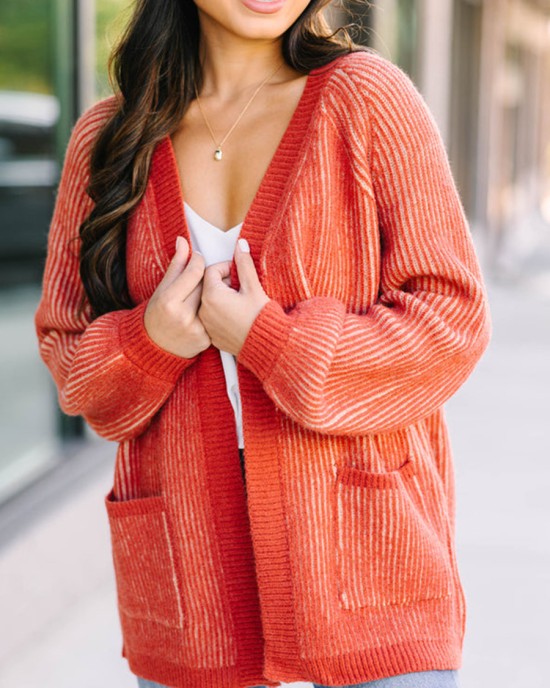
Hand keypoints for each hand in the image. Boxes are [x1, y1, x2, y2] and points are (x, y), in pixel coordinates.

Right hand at [144, 237, 211, 357]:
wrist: (155, 347)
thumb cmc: (157, 314)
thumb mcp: (162, 288)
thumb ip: (176, 265)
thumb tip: (183, 240)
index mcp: (168, 301)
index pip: (195, 272)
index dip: (199, 260)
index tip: (198, 258)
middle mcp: (182, 316)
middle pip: (206, 286)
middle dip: (207, 277)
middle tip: (205, 274)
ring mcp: (195, 330)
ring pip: (213, 301)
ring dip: (215, 293)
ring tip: (210, 290)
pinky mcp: (205, 341)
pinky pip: (215, 318)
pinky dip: (215, 311)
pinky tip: (212, 309)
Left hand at [198, 238, 270, 356]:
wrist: (266, 346)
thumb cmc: (261, 318)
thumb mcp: (253, 287)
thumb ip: (244, 264)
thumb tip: (240, 245)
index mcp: (212, 296)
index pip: (211, 270)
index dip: (226, 268)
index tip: (238, 272)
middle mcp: (204, 310)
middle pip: (209, 286)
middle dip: (224, 282)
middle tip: (241, 287)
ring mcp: (206, 324)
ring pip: (210, 301)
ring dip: (222, 297)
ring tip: (240, 302)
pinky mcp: (211, 335)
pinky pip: (212, 317)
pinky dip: (221, 312)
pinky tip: (236, 315)